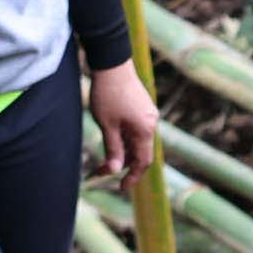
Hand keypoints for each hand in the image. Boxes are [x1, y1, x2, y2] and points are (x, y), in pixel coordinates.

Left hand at [87, 60, 158, 179]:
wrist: (112, 64)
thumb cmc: (107, 94)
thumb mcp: (107, 125)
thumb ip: (113, 149)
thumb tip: (116, 171)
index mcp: (145, 130)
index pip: (143, 161)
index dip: (133, 176)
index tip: (121, 187)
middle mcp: (151, 123)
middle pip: (140, 151)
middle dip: (123, 163)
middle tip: (101, 169)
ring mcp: (148, 114)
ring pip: (138, 140)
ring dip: (123, 151)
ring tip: (104, 155)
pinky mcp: (142, 107)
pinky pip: (136, 129)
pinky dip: (126, 138)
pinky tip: (112, 137)